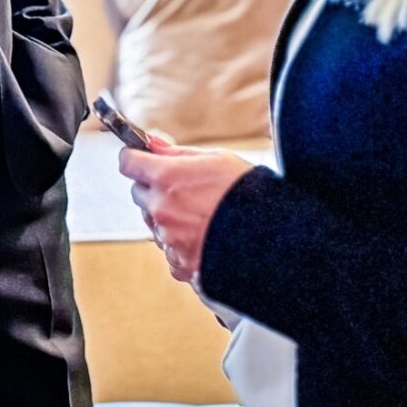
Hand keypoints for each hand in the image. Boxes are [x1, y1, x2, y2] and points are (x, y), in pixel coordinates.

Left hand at [117, 140, 253, 285]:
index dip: (135, 159)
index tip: (141, 160)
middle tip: (182, 190)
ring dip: (168, 219)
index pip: (128, 163)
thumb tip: (151, 142)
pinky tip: (205, 239)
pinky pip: (170, 253)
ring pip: (154, 224)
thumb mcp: (216, 159)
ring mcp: (170, 239)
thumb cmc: (250, 194)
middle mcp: (162, 209)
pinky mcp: (181, 264)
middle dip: (154, 190)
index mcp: (167, 178)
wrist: (277, 238)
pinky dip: (181, 247)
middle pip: (139, 194)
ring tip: (202, 217)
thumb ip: (177, 152)